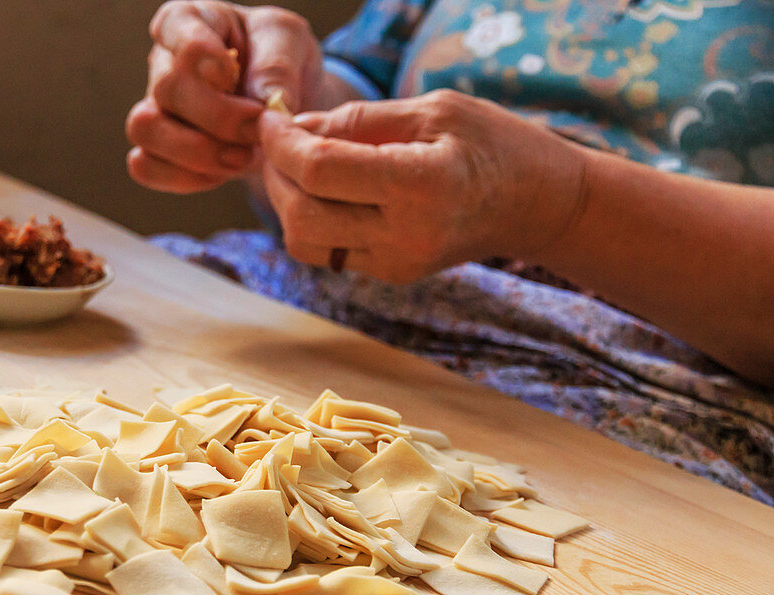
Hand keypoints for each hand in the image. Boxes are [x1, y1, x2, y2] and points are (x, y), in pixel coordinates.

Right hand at [126, 1, 322, 193]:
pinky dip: (186, 177)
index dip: (214, 67)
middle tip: (258, 130)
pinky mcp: (154, 147)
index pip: (184, 41)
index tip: (242, 80)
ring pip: (145, 129)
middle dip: (221, 120)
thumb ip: (276, 66)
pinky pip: (146, 166)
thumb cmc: (277, 57)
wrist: (279, 101)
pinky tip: (222, 172)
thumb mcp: (289, 41)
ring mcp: (153, 106)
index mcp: (187, 20)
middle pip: (168, 90)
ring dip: (198, 152)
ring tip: (241, 157)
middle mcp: (162, 61)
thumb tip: (266, 103)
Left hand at [258, 90, 589, 282]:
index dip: (281, 145)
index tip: (271, 121)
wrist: (535, 204)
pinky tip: (325, 189)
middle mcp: (404, 234)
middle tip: (277, 142)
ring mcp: (395, 262)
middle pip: (301, 215)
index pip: (320, 172)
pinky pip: (327, 251)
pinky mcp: (390, 273)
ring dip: (286, 202)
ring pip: (304, 242)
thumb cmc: (491, 143)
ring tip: (295, 165)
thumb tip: (294, 130)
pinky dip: (311, 218)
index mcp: (420, 185)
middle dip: (275, 175)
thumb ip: (359, 120)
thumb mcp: (432, 110)